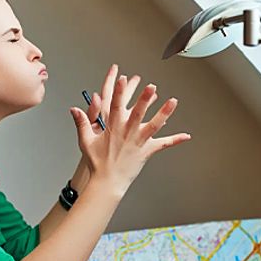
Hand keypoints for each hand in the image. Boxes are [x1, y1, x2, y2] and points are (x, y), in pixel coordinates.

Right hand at [70, 64, 191, 194]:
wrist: (107, 181)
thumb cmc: (97, 162)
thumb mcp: (86, 141)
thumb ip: (82, 123)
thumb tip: (74, 109)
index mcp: (112, 128)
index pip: (114, 105)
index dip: (118, 91)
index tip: (122, 78)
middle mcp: (127, 133)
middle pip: (137, 113)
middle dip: (145, 99)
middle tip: (151, 86)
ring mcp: (138, 142)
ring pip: (153, 125)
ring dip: (164, 113)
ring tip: (173, 101)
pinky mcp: (146, 151)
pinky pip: (162, 144)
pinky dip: (174, 140)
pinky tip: (186, 136)